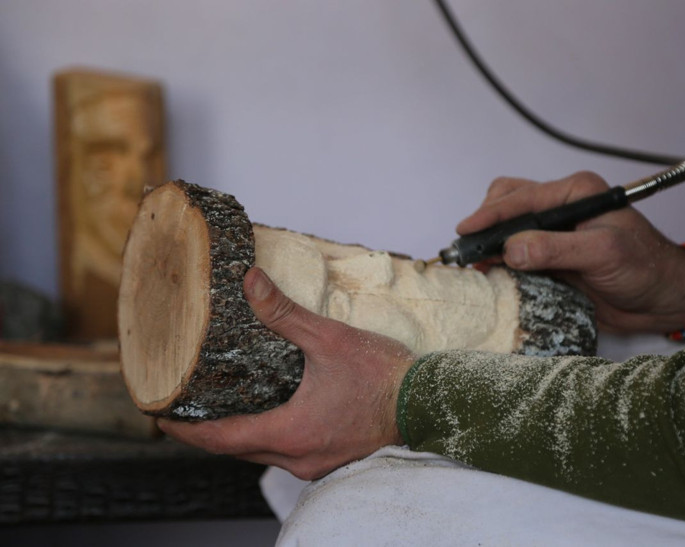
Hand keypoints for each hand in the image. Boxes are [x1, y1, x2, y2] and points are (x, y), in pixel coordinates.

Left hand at [158, 267, 415, 479]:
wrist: (426, 402)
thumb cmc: (383, 375)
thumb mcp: (329, 339)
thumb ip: (284, 314)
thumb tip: (249, 283)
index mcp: (292, 431)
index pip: (222, 440)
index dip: (186, 430)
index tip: (160, 417)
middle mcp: (299, 457)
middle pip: (237, 451)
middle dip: (206, 434)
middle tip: (181, 411)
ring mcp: (316, 463)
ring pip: (261, 455)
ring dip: (237, 437)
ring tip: (217, 411)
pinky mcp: (330, 459)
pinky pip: (284, 454)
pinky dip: (265, 438)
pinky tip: (266, 415)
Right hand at [458, 172, 684, 333]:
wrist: (663, 299)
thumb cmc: (644, 268)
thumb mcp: (602, 253)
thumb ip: (555, 248)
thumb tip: (510, 249)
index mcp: (577, 193)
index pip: (523, 197)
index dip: (490, 214)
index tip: (466, 231)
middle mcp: (562, 207)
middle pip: (509, 204)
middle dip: (485, 224)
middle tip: (467, 250)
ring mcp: (555, 233)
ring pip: (509, 228)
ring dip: (490, 243)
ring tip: (473, 261)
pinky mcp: (552, 258)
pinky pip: (517, 255)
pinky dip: (500, 262)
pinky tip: (490, 272)